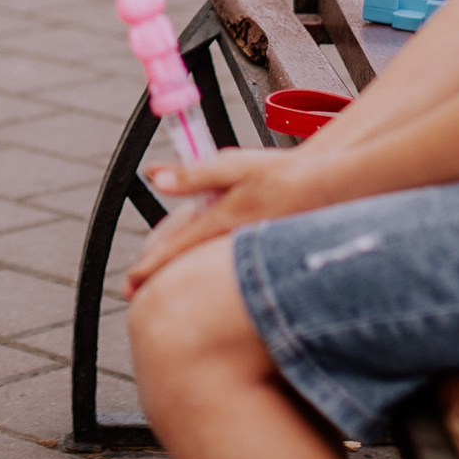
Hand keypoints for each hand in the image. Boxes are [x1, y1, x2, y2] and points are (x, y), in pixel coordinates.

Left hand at [122, 147, 294, 294]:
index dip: (149, 268)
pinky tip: (202, 265)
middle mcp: (232, 244)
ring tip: (158, 282)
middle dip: (158, 277)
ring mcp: (247, 255)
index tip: (129, 284)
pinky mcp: (259, 257)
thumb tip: (154, 175)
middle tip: (131, 292)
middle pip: (186, 264)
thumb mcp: (233, 167)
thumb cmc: (281, 174)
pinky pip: (224, 265)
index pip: (176, 249)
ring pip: (203, 266)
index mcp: (221, 222)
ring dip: (181, 272)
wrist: (330, 187)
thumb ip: (192, 173)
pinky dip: (205, 266)